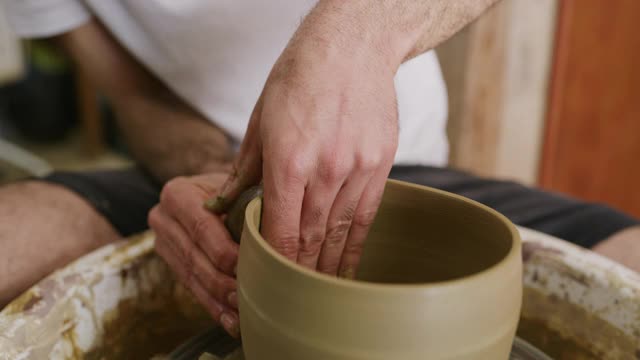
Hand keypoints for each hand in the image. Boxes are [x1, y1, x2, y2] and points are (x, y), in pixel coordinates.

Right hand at [149, 172, 239, 336]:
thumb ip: (248, 205)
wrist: (214, 194)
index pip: (201, 227)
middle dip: (222, 281)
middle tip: (247, 297)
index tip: (249, 267)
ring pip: (191, 277)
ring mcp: (163, 243)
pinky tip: (231, 322)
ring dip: (218, 300)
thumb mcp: (240, 187)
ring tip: (241, 316)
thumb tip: (272, 232)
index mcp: (177, 194)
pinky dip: (214, 306)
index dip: (224, 250)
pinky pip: (192, 288)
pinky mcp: (171, 265)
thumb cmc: (235, 188)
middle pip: (194, 256)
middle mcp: (163, 218)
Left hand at [209, 28, 398, 277]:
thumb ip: (244, 169)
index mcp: (289, 159)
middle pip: (312, 237)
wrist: (351, 47)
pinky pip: (366, 216)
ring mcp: (358, 168)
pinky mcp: (380, 164)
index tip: (269, 285)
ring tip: (321, 295)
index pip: (281, 229)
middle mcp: (326, 169)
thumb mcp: (260, 118)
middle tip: (293, 300)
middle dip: (300, 274)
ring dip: (329, 267)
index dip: (275, 263)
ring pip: (341, 232)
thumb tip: (223, 204)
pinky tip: (348, 265)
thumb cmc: (298, 78)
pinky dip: (355, 244)